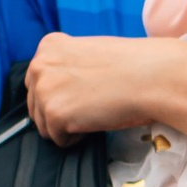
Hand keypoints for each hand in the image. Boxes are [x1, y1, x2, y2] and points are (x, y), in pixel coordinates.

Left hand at [24, 33, 180, 144]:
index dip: (61, 93)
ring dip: (67, 126)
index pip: (38, 81)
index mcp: (49, 46)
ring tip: (94, 111)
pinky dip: (76, 139)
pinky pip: (57, 140)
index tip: (83, 92)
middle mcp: (40, 65)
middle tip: (91, 105)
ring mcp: (44, 90)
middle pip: (36, 104)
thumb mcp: (89, 53)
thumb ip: (66, 66)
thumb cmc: (130, 65)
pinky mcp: (54, 114)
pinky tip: (95, 121)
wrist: (151, 76)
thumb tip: (58, 90)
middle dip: (60, 111)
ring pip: (44, 125)